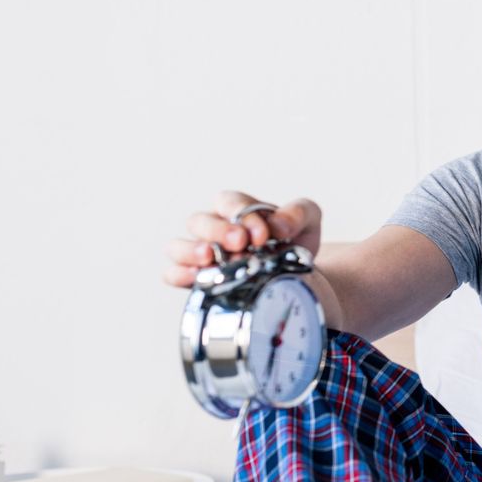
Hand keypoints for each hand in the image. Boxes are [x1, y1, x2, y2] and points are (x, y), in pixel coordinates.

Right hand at [163, 190, 323, 287]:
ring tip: (209, 258)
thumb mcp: (308, 220)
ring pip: (178, 245)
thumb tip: (279, 225)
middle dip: (218, 231)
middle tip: (240, 243)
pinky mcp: (196, 278)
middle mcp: (213, 228)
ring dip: (191, 251)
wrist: (296, 274)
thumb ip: (299, 213)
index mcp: (236, 208)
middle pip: (200, 221)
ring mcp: (201, 253)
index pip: (230, 202)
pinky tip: (196, 278)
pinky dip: (180, 275)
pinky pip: (173, 273)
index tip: (263, 235)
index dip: (243, 215)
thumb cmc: (294, 241)